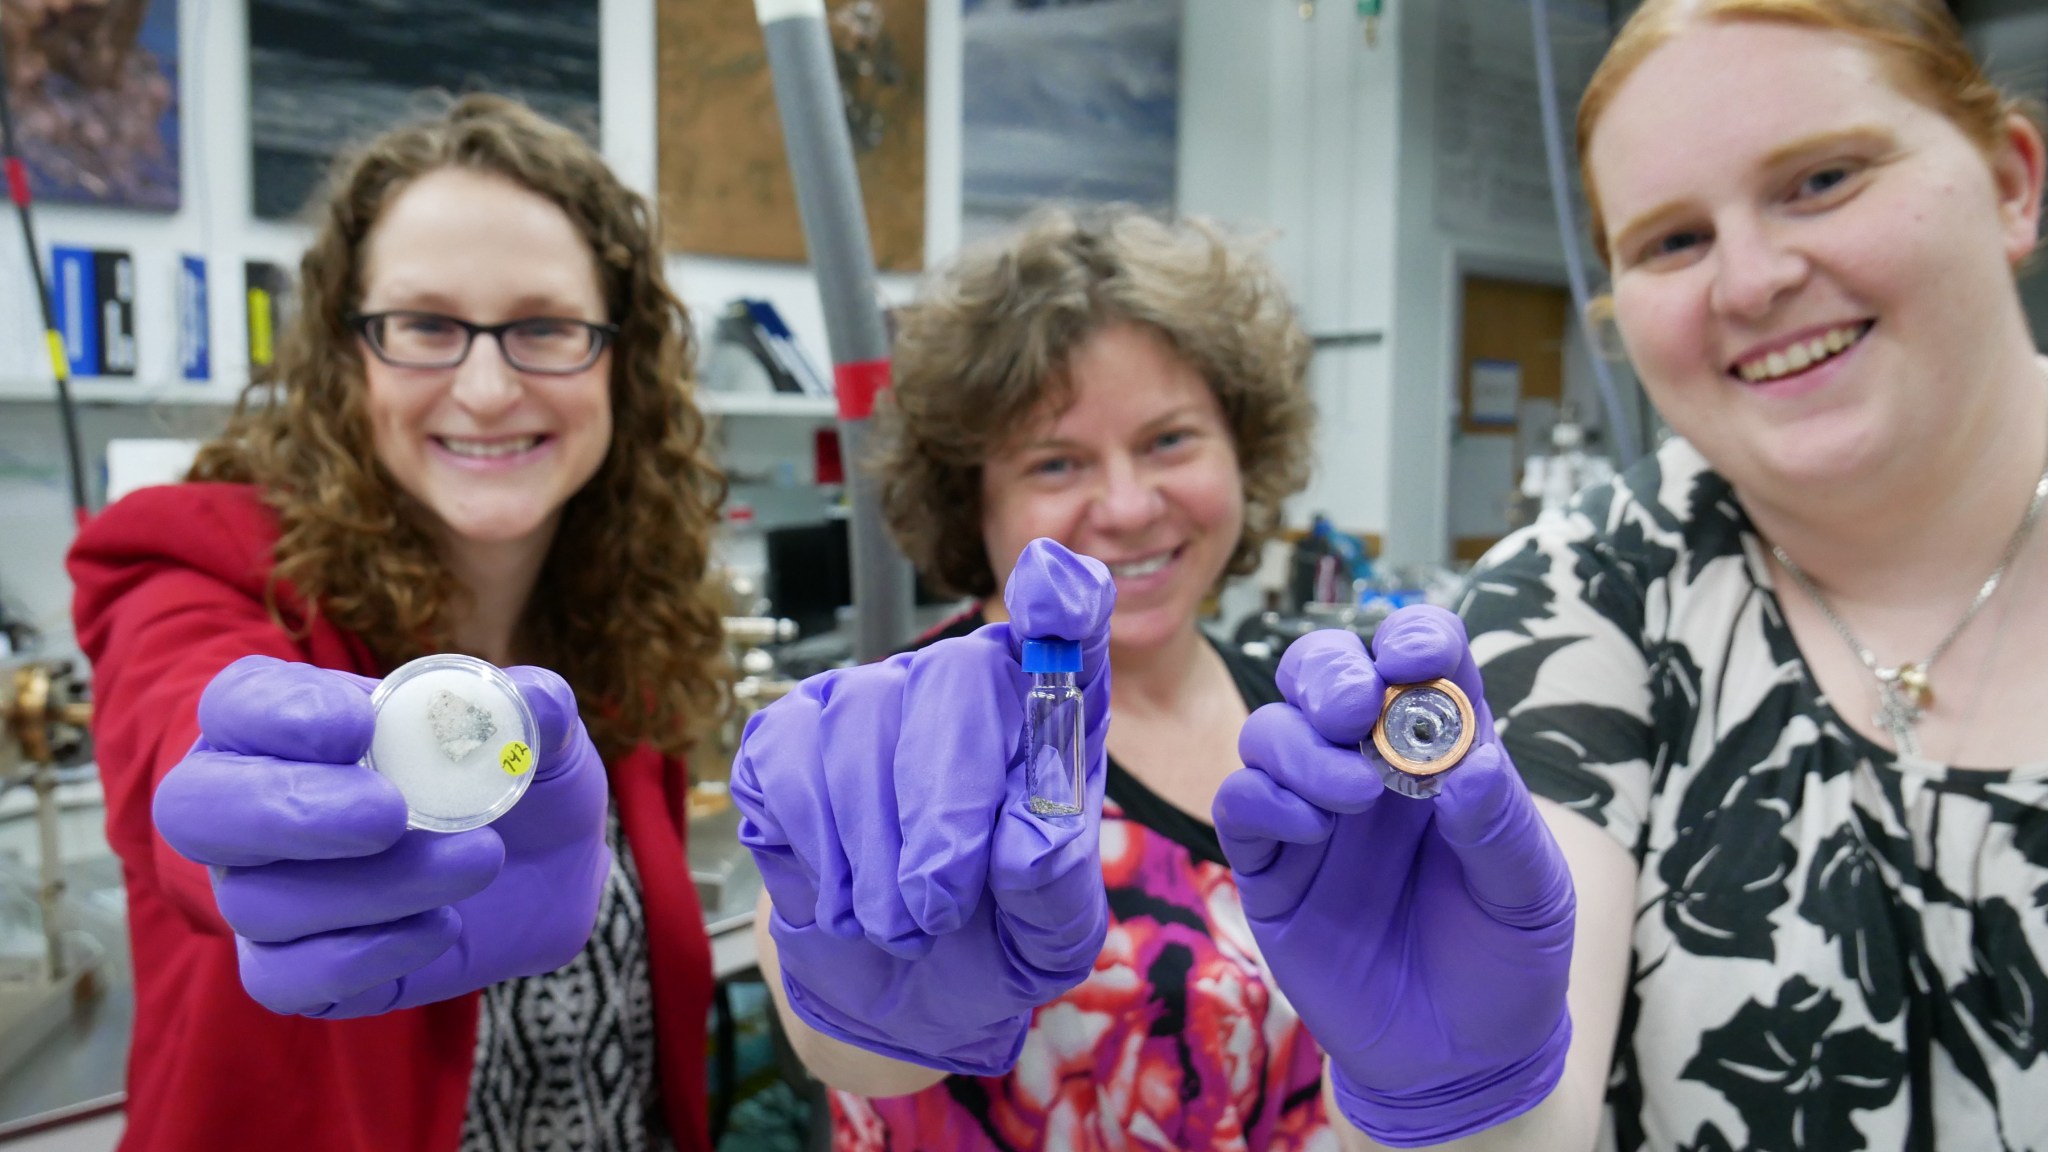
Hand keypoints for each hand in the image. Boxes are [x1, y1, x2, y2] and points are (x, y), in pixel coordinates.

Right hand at [153, 655, 610, 1017]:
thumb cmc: (513, 780)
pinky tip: (441, 926)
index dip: (282, 713)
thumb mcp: (539, 737)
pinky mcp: (293, 968)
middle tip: (390, 812)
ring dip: (377, 885)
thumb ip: (531, 710)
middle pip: (196, 809)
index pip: (237, 704)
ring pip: (258, 902)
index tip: (361, 722)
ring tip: (477, 859)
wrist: (547, 871)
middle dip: (289, 810)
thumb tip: (532, 702)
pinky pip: (283, 979)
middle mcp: (249, 807)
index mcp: (288, 722)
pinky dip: (365, 955)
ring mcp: (262, 893)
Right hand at [731, 538, 1114, 1075]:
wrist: (894, 993)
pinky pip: (791, 760)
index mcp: (1052, 718)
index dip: (1063, 604)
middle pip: (955, 681)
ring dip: (876, 855)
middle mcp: (962, 686)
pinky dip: (817, 847)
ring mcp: (871, 697)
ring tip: (898, 927)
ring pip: (864, 728)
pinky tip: (842, 898)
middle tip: (938, 911)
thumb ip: (1054, 889)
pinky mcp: (790, 732)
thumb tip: (1026, 840)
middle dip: (943, 812)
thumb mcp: (1048, 938)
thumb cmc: (990, 941)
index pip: (1070, 636)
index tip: (1061, 590)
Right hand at [1212, 606, 1573, 1146]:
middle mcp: (1371, 764)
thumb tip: (1467, 762)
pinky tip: (1311, 828)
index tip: (1417, 656)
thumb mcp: (1529, 894)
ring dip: (1301, 744)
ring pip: (1270, 730)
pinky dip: (1263, 799)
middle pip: (1323, 673)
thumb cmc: (1505, 958)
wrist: (1460, 1059)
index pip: (1422, 658)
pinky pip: (1238, 805)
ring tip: (1353, 795)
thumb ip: (1501, 826)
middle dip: (1329, 672)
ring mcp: (1314, 814)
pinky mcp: (1270, 867)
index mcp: (1445, 748)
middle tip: (1355, 709)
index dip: (1414, 639)